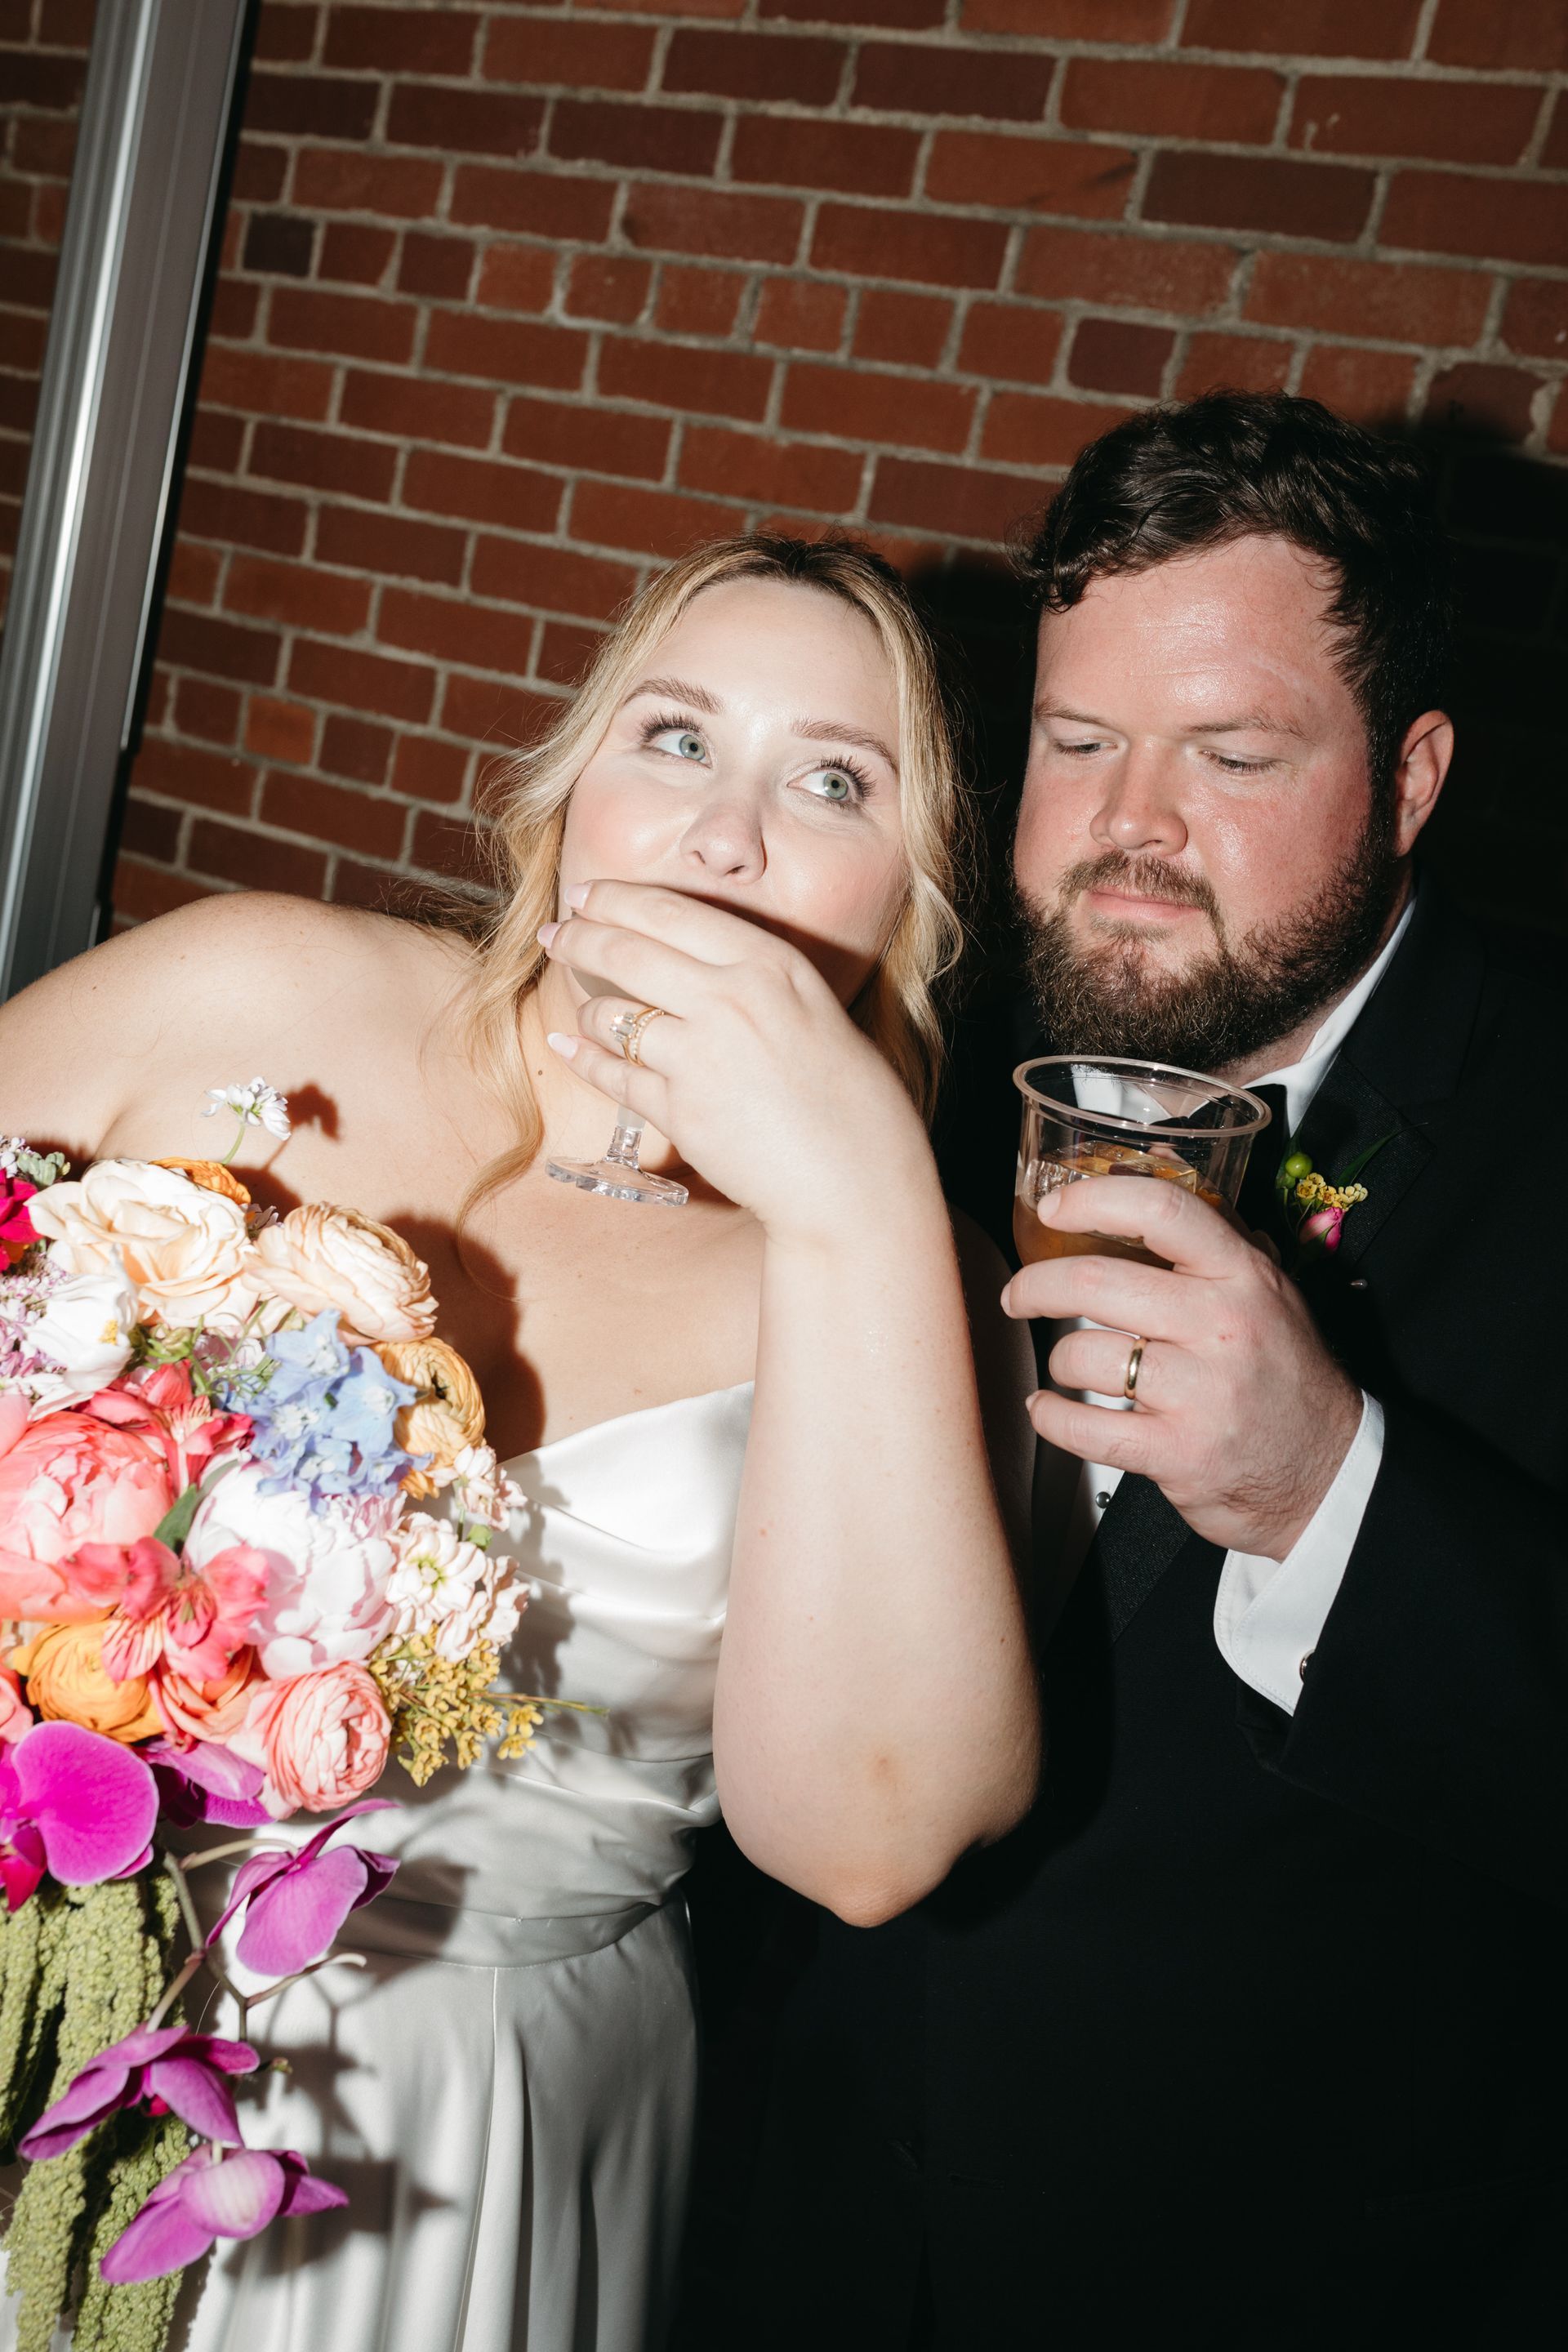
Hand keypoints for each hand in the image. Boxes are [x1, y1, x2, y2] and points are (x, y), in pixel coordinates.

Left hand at [538, 880, 931, 1239]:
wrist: (856, 1179)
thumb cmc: (850, 1101)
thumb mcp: (814, 1010)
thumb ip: (757, 981)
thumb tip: (696, 963)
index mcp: (770, 963)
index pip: (671, 911)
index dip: (615, 897)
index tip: (584, 893)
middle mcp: (732, 997)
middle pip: (626, 950)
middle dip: (577, 937)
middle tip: (553, 934)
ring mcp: (701, 1055)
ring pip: (611, 1014)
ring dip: (585, 1009)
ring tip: (580, 1009)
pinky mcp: (681, 1111)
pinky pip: (613, 1076)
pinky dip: (584, 1060)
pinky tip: (566, 1049)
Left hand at [1002, 1176, 1361, 1559]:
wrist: (1327, 1469)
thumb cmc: (1285, 1374)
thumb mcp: (1268, 1291)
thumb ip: (1211, 1238)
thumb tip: (1148, 1173)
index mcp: (1241, 1274)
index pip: (1161, 1211)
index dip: (1093, 1200)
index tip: (1053, 1208)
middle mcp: (1223, 1326)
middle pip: (1098, 1282)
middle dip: (1037, 1286)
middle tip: (1020, 1294)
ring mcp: (1201, 1392)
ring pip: (1085, 1356)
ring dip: (1057, 1359)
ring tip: (1066, 1365)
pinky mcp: (1179, 1453)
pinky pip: (1085, 1428)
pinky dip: (1051, 1417)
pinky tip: (1049, 1409)